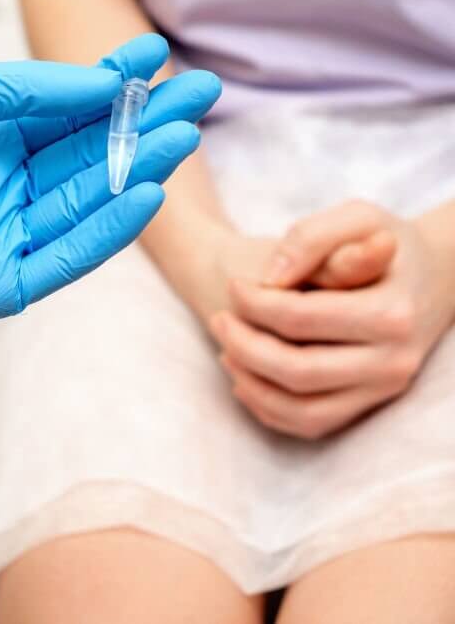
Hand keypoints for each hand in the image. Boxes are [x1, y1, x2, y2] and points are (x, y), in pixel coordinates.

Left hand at [0, 34, 220, 355]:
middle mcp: (7, 189)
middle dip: (145, 127)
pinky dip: (102, 230)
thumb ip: (28, 89)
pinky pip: (60, 258)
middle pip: (90, 159)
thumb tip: (102, 82)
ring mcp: (4, 238)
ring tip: (181, 139)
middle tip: (199, 98)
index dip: (117, 87)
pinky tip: (140, 196)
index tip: (160, 58)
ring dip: (135, 174)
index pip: (72, 114)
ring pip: (83, 206)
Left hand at [211, 201, 454, 438]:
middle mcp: (394, 362)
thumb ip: (312, 238)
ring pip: (301, 409)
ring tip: (225, 349)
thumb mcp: (355, 217)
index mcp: (393, 314)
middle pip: (298, 371)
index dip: (253, 304)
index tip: (234, 285)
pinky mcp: (367, 408)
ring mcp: (382, 391)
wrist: (425, 276)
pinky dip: (267, 407)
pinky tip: (244, 376)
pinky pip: (308, 424)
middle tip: (218, 320)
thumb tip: (275, 277)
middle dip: (244, 347)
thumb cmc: (378, 241)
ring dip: (250, 383)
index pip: (300, 319)